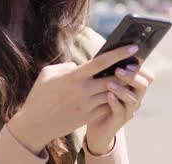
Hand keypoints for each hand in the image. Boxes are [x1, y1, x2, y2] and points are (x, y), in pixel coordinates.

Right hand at [6, 45, 137, 153]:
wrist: (35, 125)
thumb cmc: (39, 95)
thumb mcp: (48, 74)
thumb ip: (66, 66)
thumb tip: (79, 65)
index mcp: (73, 77)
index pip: (101, 62)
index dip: (119, 53)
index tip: (133, 47)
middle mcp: (83, 90)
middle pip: (113, 79)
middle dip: (127, 72)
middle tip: (136, 65)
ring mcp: (86, 105)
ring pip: (112, 93)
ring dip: (121, 86)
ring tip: (129, 78)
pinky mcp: (88, 117)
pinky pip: (106, 106)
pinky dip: (113, 99)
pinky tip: (117, 94)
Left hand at [85, 63, 154, 154]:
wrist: (95, 124)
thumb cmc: (100, 98)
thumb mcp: (106, 81)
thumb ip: (110, 69)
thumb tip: (107, 51)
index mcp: (135, 86)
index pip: (147, 76)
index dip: (140, 68)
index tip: (129, 60)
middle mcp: (136, 98)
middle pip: (143, 85)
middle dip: (132, 76)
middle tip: (118, 70)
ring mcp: (129, 110)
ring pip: (133, 99)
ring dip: (122, 89)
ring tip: (109, 83)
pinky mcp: (120, 120)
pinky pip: (121, 111)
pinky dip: (115, 103)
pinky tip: (108, 96)